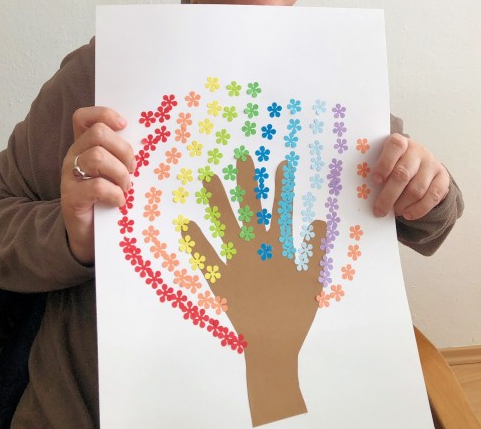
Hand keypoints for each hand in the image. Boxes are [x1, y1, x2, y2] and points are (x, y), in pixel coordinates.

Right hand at [60, 107, 133, 264]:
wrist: (88, 234)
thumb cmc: (106, 197)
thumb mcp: (114, 171)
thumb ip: (121, 155)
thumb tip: (147, 144)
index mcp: (84, 145)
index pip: (84, 117)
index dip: (104, 114)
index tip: (124, 126)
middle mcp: (73, 155)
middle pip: (98, 133)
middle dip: (123, 150)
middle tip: (132, 169)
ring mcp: (69, 176)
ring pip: (97, 156)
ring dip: (120, 173)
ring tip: (126, 188)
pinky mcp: (71, 197)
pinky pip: (96, 186)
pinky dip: (114, 193)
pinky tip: (119, 202)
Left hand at [187, 156, 325, 426]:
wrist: (273, 346)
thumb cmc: (294, 314)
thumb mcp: (311, 280)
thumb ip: (314, 250)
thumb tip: (319, 221)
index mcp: (279, 248)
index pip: (282, 209)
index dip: (282, 186)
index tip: (280, 163)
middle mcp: (256, 249)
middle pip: (251, 208)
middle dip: (246, 182)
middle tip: (240, 158)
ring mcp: (237, 262)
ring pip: (226, 224)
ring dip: (218, 200)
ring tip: (208, 179)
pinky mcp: (221, 279)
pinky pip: (206, 256)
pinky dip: (196, 240)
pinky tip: (186, 224)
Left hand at [372, 134, 449, 220]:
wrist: (420, 165)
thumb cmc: (395, 164)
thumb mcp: (386, 161)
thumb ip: (378, 171)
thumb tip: (365, 191)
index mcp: (401, 142)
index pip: (395, 146)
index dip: (384, 163)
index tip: (375, 180)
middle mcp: (418, 151)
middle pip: (403, 174)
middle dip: (389, 195)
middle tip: (379, 210)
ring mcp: (431, 164)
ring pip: (417, 189)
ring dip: (402, 204)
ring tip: (393, 212)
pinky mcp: (443, 178)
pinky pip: (432, 197)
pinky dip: (419, 209)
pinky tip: (408, 215)